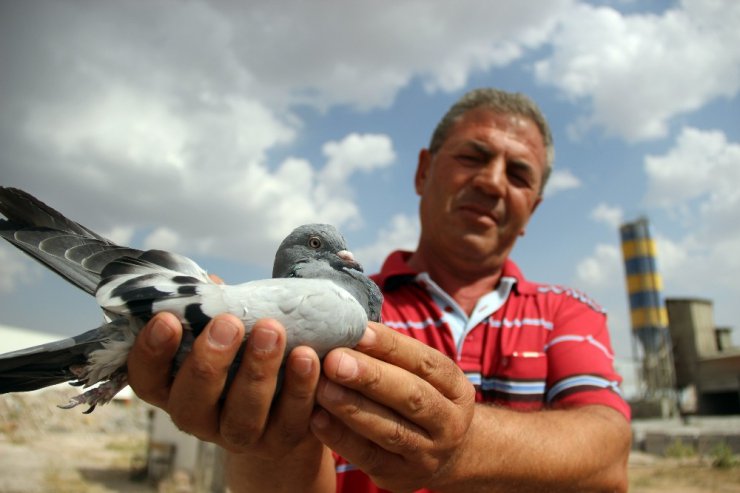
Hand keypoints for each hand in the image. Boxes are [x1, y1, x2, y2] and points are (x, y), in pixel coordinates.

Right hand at [127, 312, 322, 457]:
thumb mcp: (224, 328)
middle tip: (229, 323)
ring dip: (257, 373)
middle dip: (209, 362)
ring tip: (273, 330)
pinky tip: (307, 357)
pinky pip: (288, 422)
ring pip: (241, 418)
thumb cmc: (243, 347)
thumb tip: (211, 284)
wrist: (284, 397)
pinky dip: (300, 389)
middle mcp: (198, 418)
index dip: (151, 353)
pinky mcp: (278, 442)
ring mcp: (237, 436)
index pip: (147, 379)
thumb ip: (212, 309)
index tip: (167, 319)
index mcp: (172, 388)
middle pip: (192, 403)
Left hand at [311, 321, 475, 491]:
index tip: (357, 331)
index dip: (391, 346)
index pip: (425, 362)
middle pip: (411, 397)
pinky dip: (341, 437)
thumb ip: (393, 356)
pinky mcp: (399, 476)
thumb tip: (349, 324)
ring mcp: (426, 453)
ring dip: (352, 407)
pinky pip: (369, 456)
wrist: (445, 455)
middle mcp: (448, 422)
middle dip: (371, 377)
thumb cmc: (421, 398)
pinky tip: (317, 418)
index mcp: (455, 388)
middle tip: (334, 360)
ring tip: (320, 387)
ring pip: (390, 430)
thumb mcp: (423, 376)